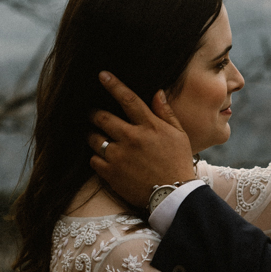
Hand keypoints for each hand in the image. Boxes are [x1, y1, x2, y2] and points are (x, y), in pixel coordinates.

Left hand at [88, 72, 197, 207]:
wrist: (174, 196)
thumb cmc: (178, 163)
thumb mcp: (179, 135)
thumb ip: (166, 113)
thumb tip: (157, 92)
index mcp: (149, 126)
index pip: (128, 99)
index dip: (113, 85)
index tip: (102, 75)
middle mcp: (132, 138)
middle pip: (102, 117)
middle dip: (93, 113)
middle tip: (92, 114)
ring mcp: (119, 156)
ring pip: (94, 138)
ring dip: (92, 135)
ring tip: (95, 136)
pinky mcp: (111, 174)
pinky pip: (94, 160)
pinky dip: (96, 157)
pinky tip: (102, 158)